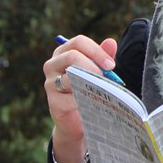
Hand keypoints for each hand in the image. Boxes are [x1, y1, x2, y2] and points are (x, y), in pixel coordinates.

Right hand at [43, 34, 118, 162]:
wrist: (79, 120)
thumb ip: (103, 57)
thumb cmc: (88, 90)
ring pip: (71, 76)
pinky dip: (86, 100)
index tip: (112, 65)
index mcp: (63, 53)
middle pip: (72, 56)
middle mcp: (52, 65)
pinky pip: (72, 98)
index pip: (78, 42)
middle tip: (107, 77)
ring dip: (91, 83)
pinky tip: (95, 104)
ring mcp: (50, 83)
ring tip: (103, 90)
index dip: (97, 51)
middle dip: (94, 65)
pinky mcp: (53, 102)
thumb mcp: (97, 72)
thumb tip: (111, 42)